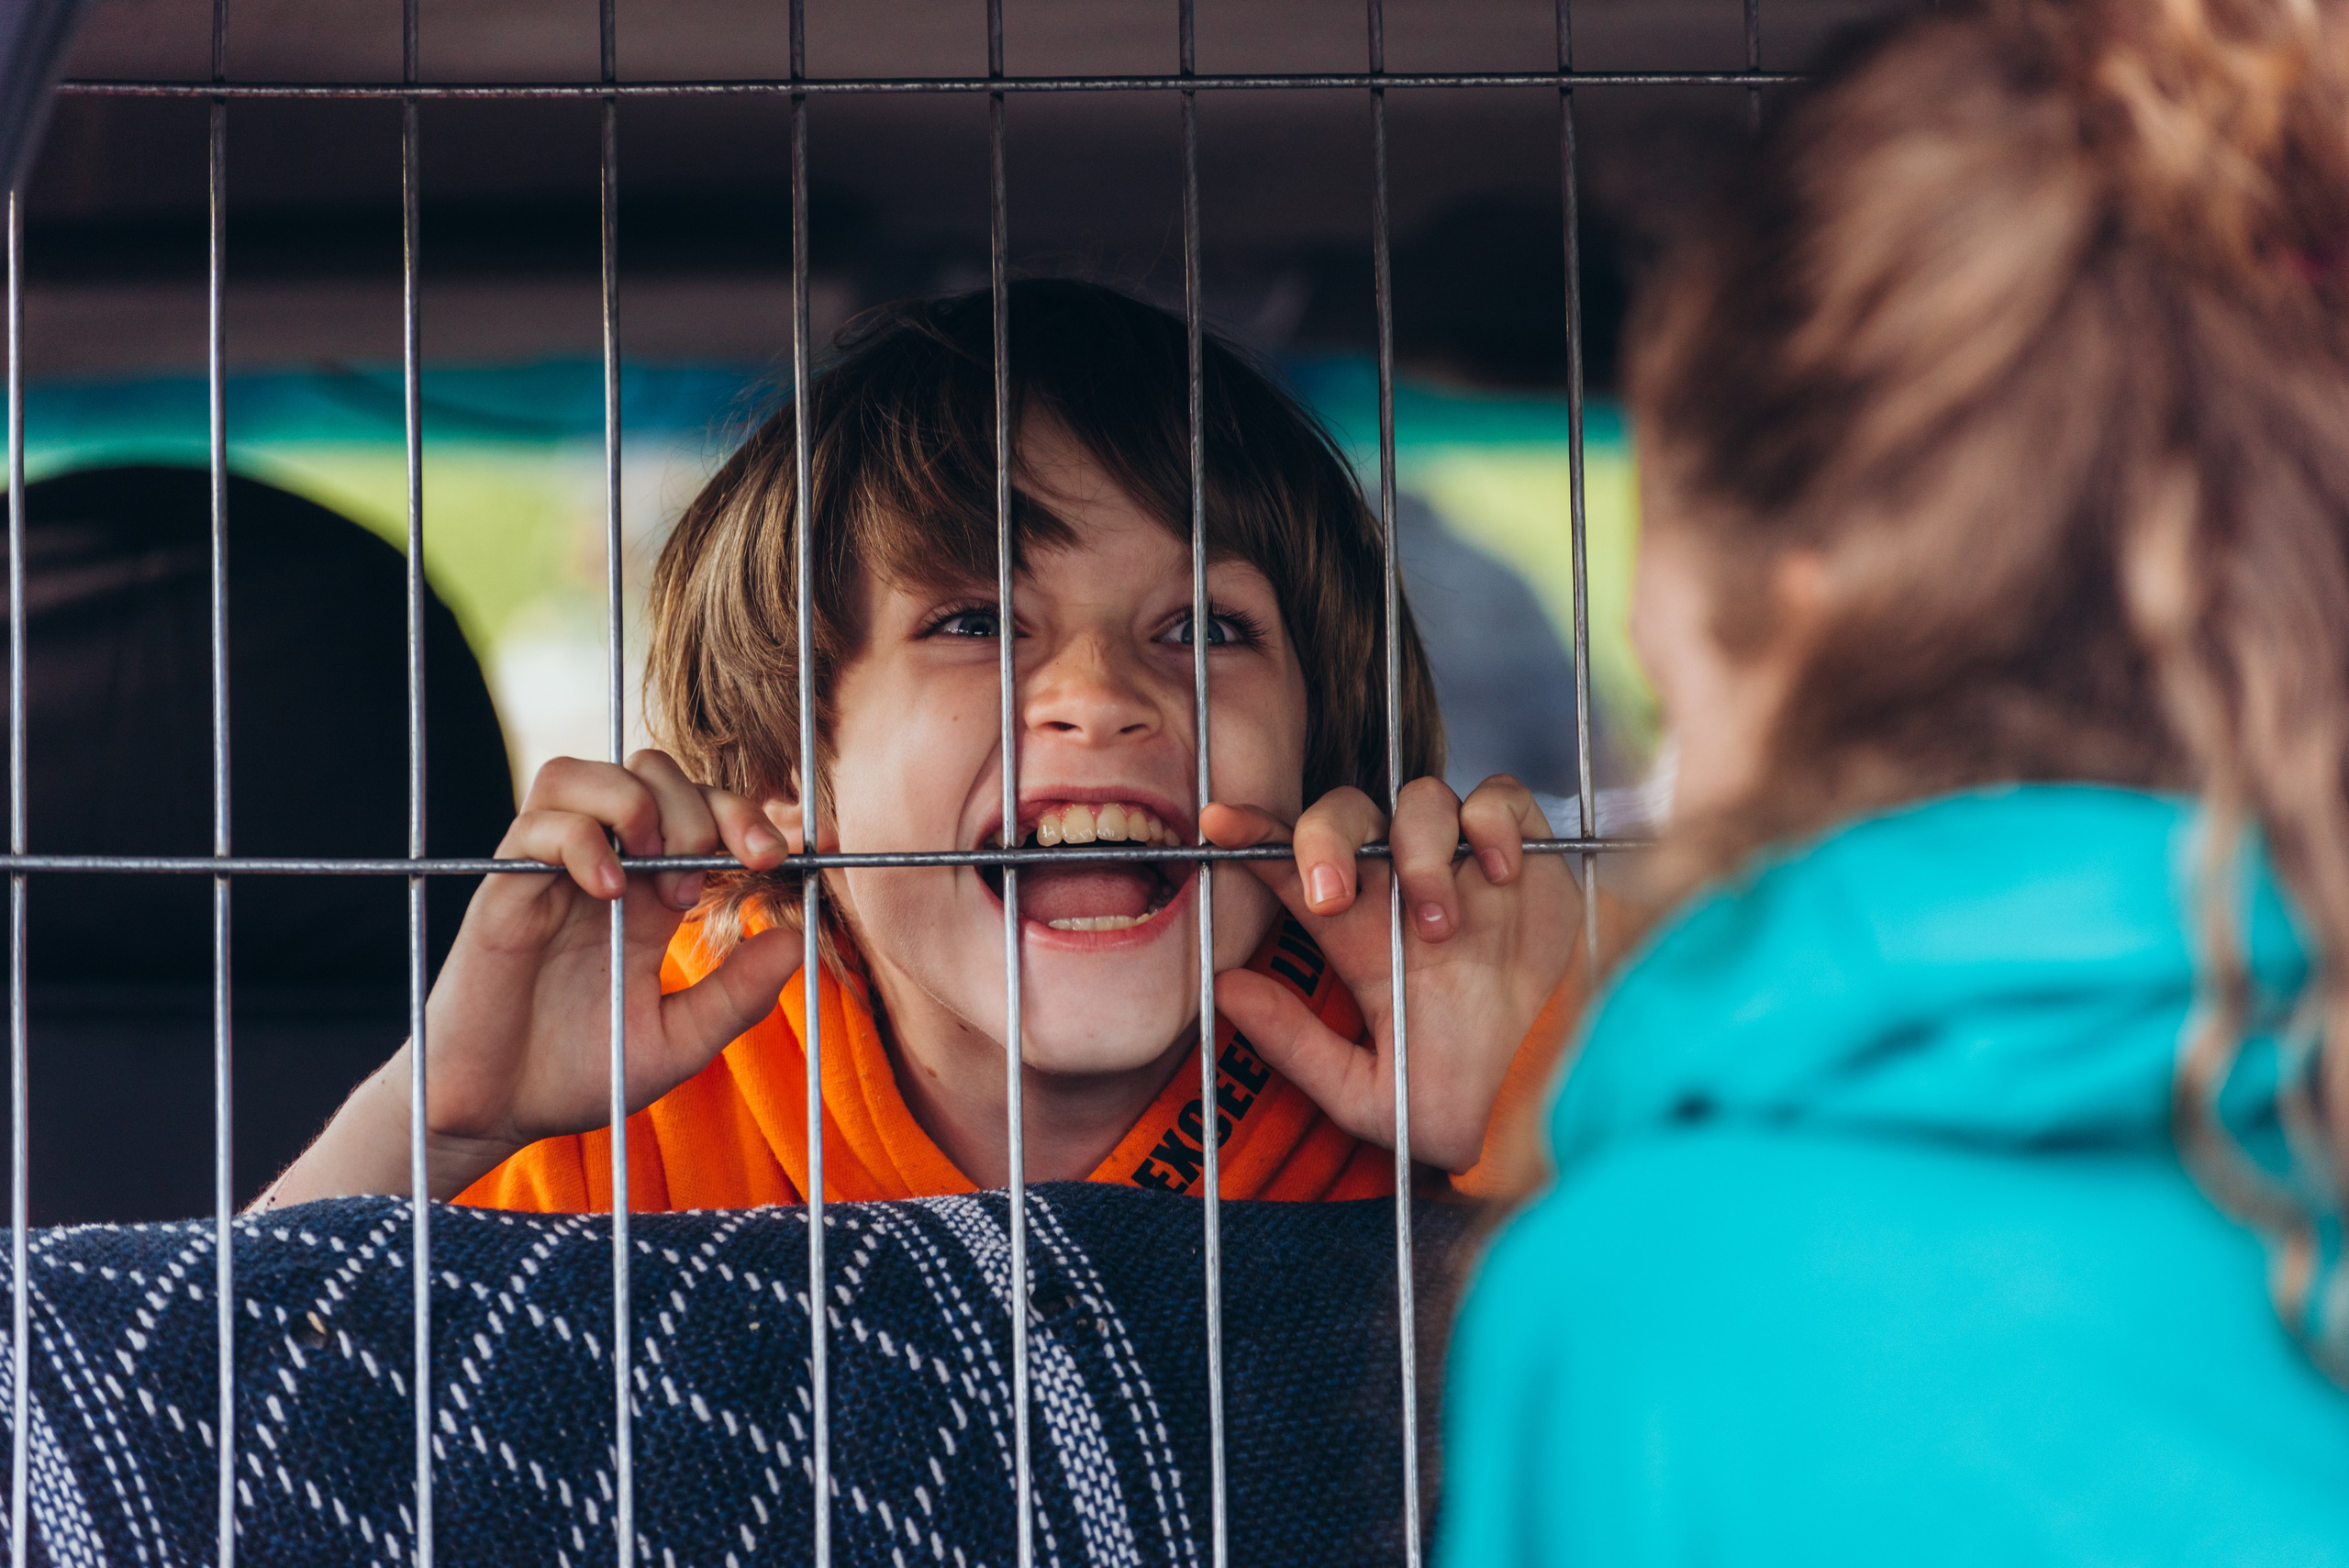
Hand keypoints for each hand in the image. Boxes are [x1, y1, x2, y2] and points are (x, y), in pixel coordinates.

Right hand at [415, 751, 802, 1189]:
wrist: (496, 1115)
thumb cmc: (582, 1075)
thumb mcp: (681, 1041)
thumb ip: (739, 994)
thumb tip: (799, 936)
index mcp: (651, 894)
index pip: (702, 812)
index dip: (747, 815)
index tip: (780, 857)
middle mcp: (604, 869)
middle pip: (652, 771)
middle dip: (702, 804)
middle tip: (713, 872)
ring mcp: (549, 873)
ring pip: (586, 772)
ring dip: (638, 801)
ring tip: (660, 865)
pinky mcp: (503, 890)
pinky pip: (538, 824)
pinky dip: (583, 840)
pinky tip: (611, 893)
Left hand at [1199, 775, 1580, 1171]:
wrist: (1553, 1102)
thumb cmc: (1457, 1100)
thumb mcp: (1367, 1098)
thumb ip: (1296, 1048)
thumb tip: (1226, 986)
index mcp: (1354, 933)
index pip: (1289, 866)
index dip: (1252, 833)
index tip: (1217, 824)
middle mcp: (1400, 889)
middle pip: (1343, 814)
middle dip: (1324, 837)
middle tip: (1331, 896)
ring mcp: (1462, 867)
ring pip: (1420, 799)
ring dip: (1417, 851)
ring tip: (1439, 925)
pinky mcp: (1525, 859)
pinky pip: (1500, 800)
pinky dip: (1493, 822)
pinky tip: (1498, 876)